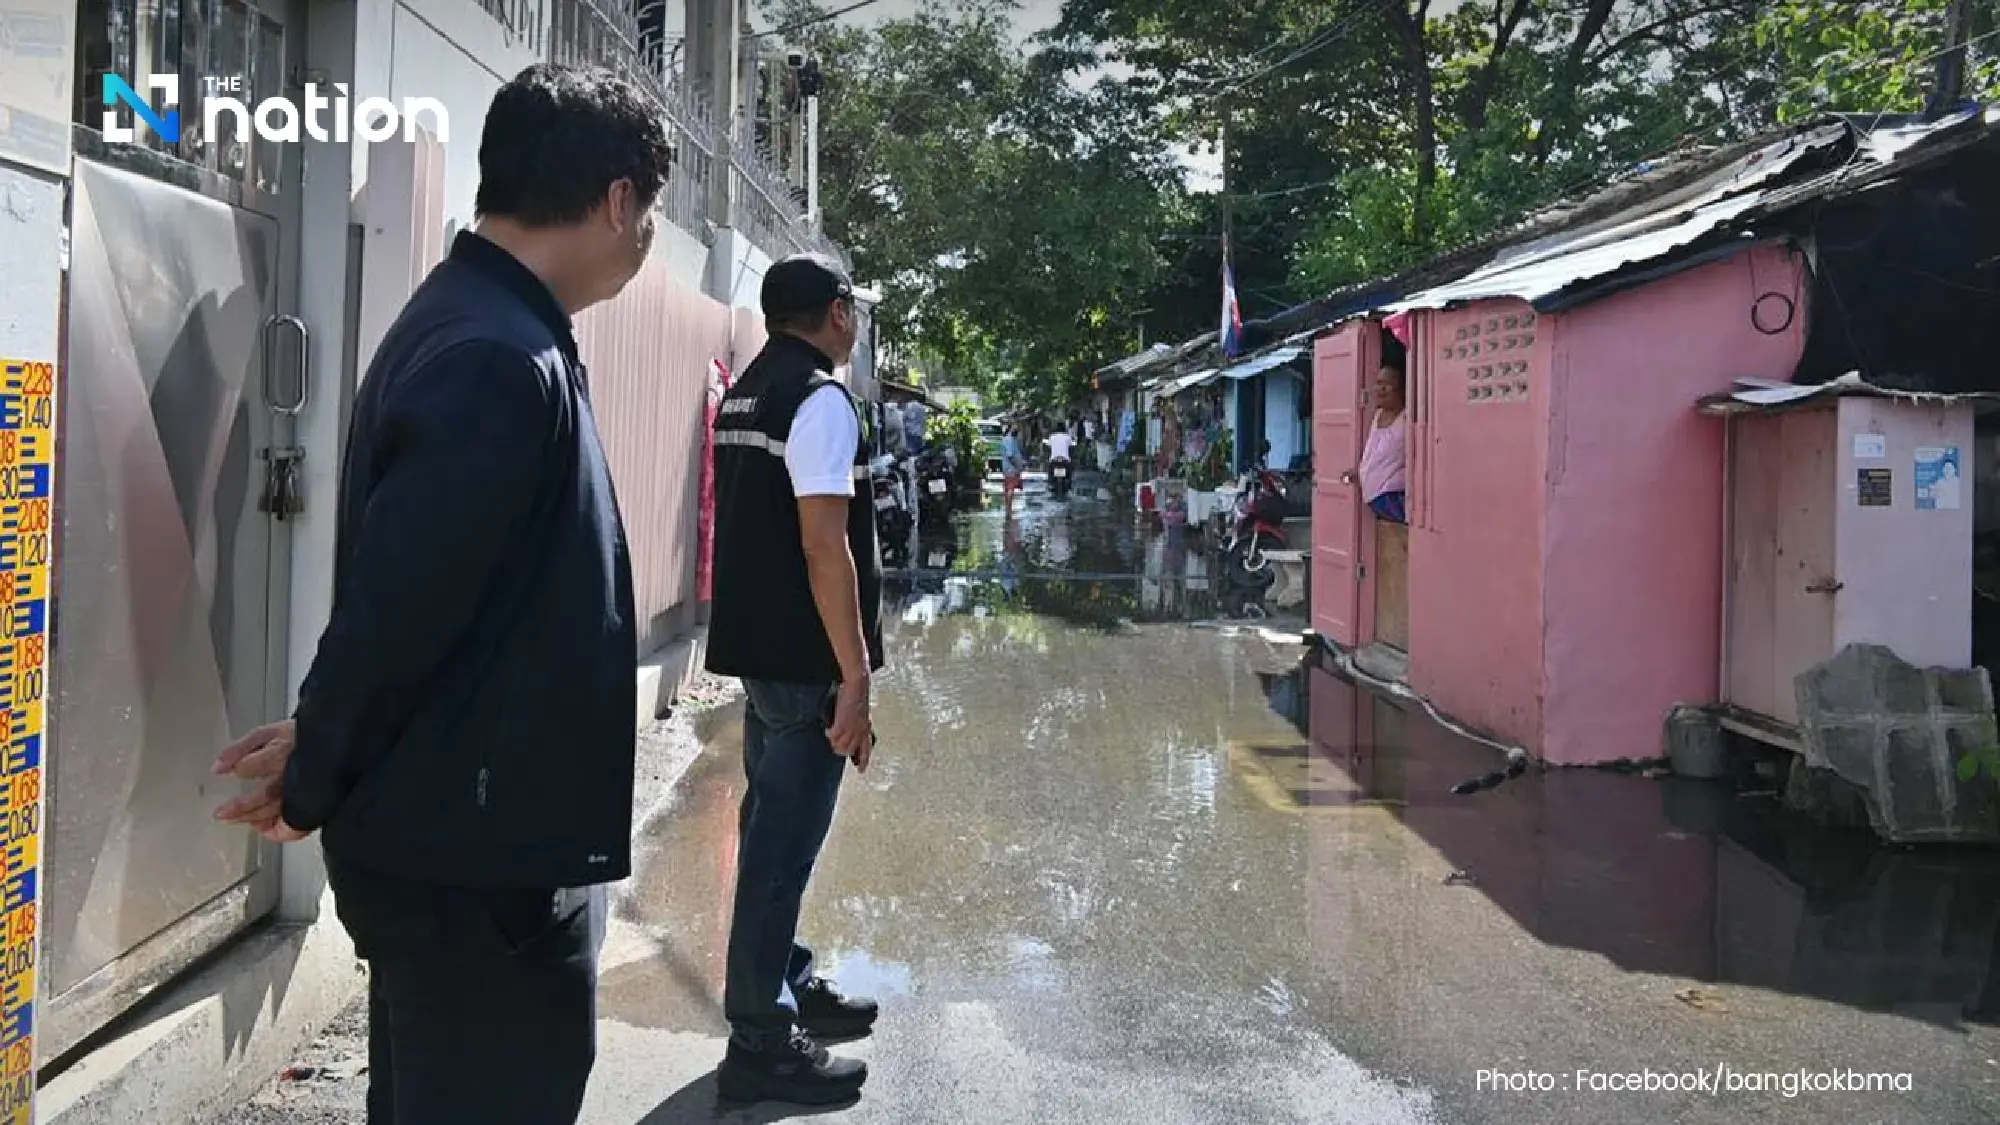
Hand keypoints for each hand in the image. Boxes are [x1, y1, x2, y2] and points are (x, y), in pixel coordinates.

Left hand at [213, 719, 309, 839]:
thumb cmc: (296, 739)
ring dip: (254, 818)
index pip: (251, 766)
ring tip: (236, 820)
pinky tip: (265, 830)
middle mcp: (292, 773)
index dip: (239, 769)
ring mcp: (302, 790)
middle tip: (221, 814)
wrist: (329, 744)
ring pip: (277, 810)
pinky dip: (279, 832)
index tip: (223, 772)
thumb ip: (239, 749)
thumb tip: (217, 768)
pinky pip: (296, 826)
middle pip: (264, 794)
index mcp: (280, 751)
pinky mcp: (311, 804)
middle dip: (241, 806)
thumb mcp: (266, 734)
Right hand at [827, 679, 871, 765]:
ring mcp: (852, 729)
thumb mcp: (861, 713)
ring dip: (834, 741)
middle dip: (840, 749)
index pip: (867, 750)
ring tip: (831, 733)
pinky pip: (833, 736)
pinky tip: (828, 728)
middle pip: (848, 751)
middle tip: (835, 741)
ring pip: (840, 746)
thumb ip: (858, 724)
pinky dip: (829, 733)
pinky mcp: (843, 723)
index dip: (863, 761)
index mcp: (866, 729)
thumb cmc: (857, 696)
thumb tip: (851, 731)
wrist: (857, 686)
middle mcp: (860, 732)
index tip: (861, 771)